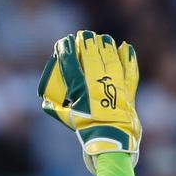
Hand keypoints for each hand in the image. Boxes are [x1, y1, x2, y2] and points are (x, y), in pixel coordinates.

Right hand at [38, 30, 140, 173]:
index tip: (65, 41)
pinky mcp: (128, 90)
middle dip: (88, 43)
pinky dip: (128, 59)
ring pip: (111, 61)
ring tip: (104, 39)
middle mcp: (97, 85)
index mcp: (80, 91)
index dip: (67, 50)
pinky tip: (126, 48)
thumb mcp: (67, 118)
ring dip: (107, 47)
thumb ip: (56, 107)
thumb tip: (46, 100)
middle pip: (92, 58)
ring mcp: (115, 87)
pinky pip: (129, 71)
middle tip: (85, 35)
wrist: (110, 140)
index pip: (71, 63)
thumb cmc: (86, 129)